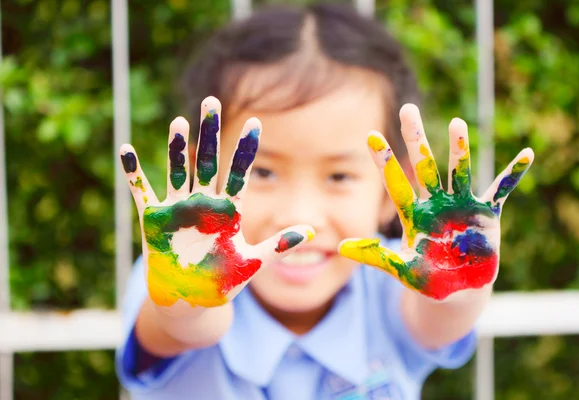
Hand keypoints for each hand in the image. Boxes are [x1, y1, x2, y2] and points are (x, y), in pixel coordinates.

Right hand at [120, 96, 312, 309]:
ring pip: (178, 171)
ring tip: (179, 122)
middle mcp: (203, 204)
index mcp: (228, 212)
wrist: (190, 301)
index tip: (256, 122)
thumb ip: (278, 246)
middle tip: (212, 101)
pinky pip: (141, 192)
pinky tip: (126, 151)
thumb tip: (312, 233)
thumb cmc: (222, 282)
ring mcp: (178, 209)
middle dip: (211, 133)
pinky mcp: (153, 220)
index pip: (239, 174)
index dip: (246, 150)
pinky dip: (133, 173)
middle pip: (208, 162)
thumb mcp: (252, 263)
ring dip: (177, 149)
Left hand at [339, 104, 533, 300]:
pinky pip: (501, 191)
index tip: (370, 136)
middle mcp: (436, 203)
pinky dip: (513, 175)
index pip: (395, 183)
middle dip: (416, 139)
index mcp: (414, 214)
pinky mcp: (486, 214)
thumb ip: (374, 256)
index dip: (384, 161)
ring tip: (455, 123)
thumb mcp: (400, 268)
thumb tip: (340, 248)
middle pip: (424, 166)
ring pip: (459, 171)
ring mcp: (461, 206)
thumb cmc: (426, 278)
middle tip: (407, 109)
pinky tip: (526, 155)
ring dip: (459, 149)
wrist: (457, 290)